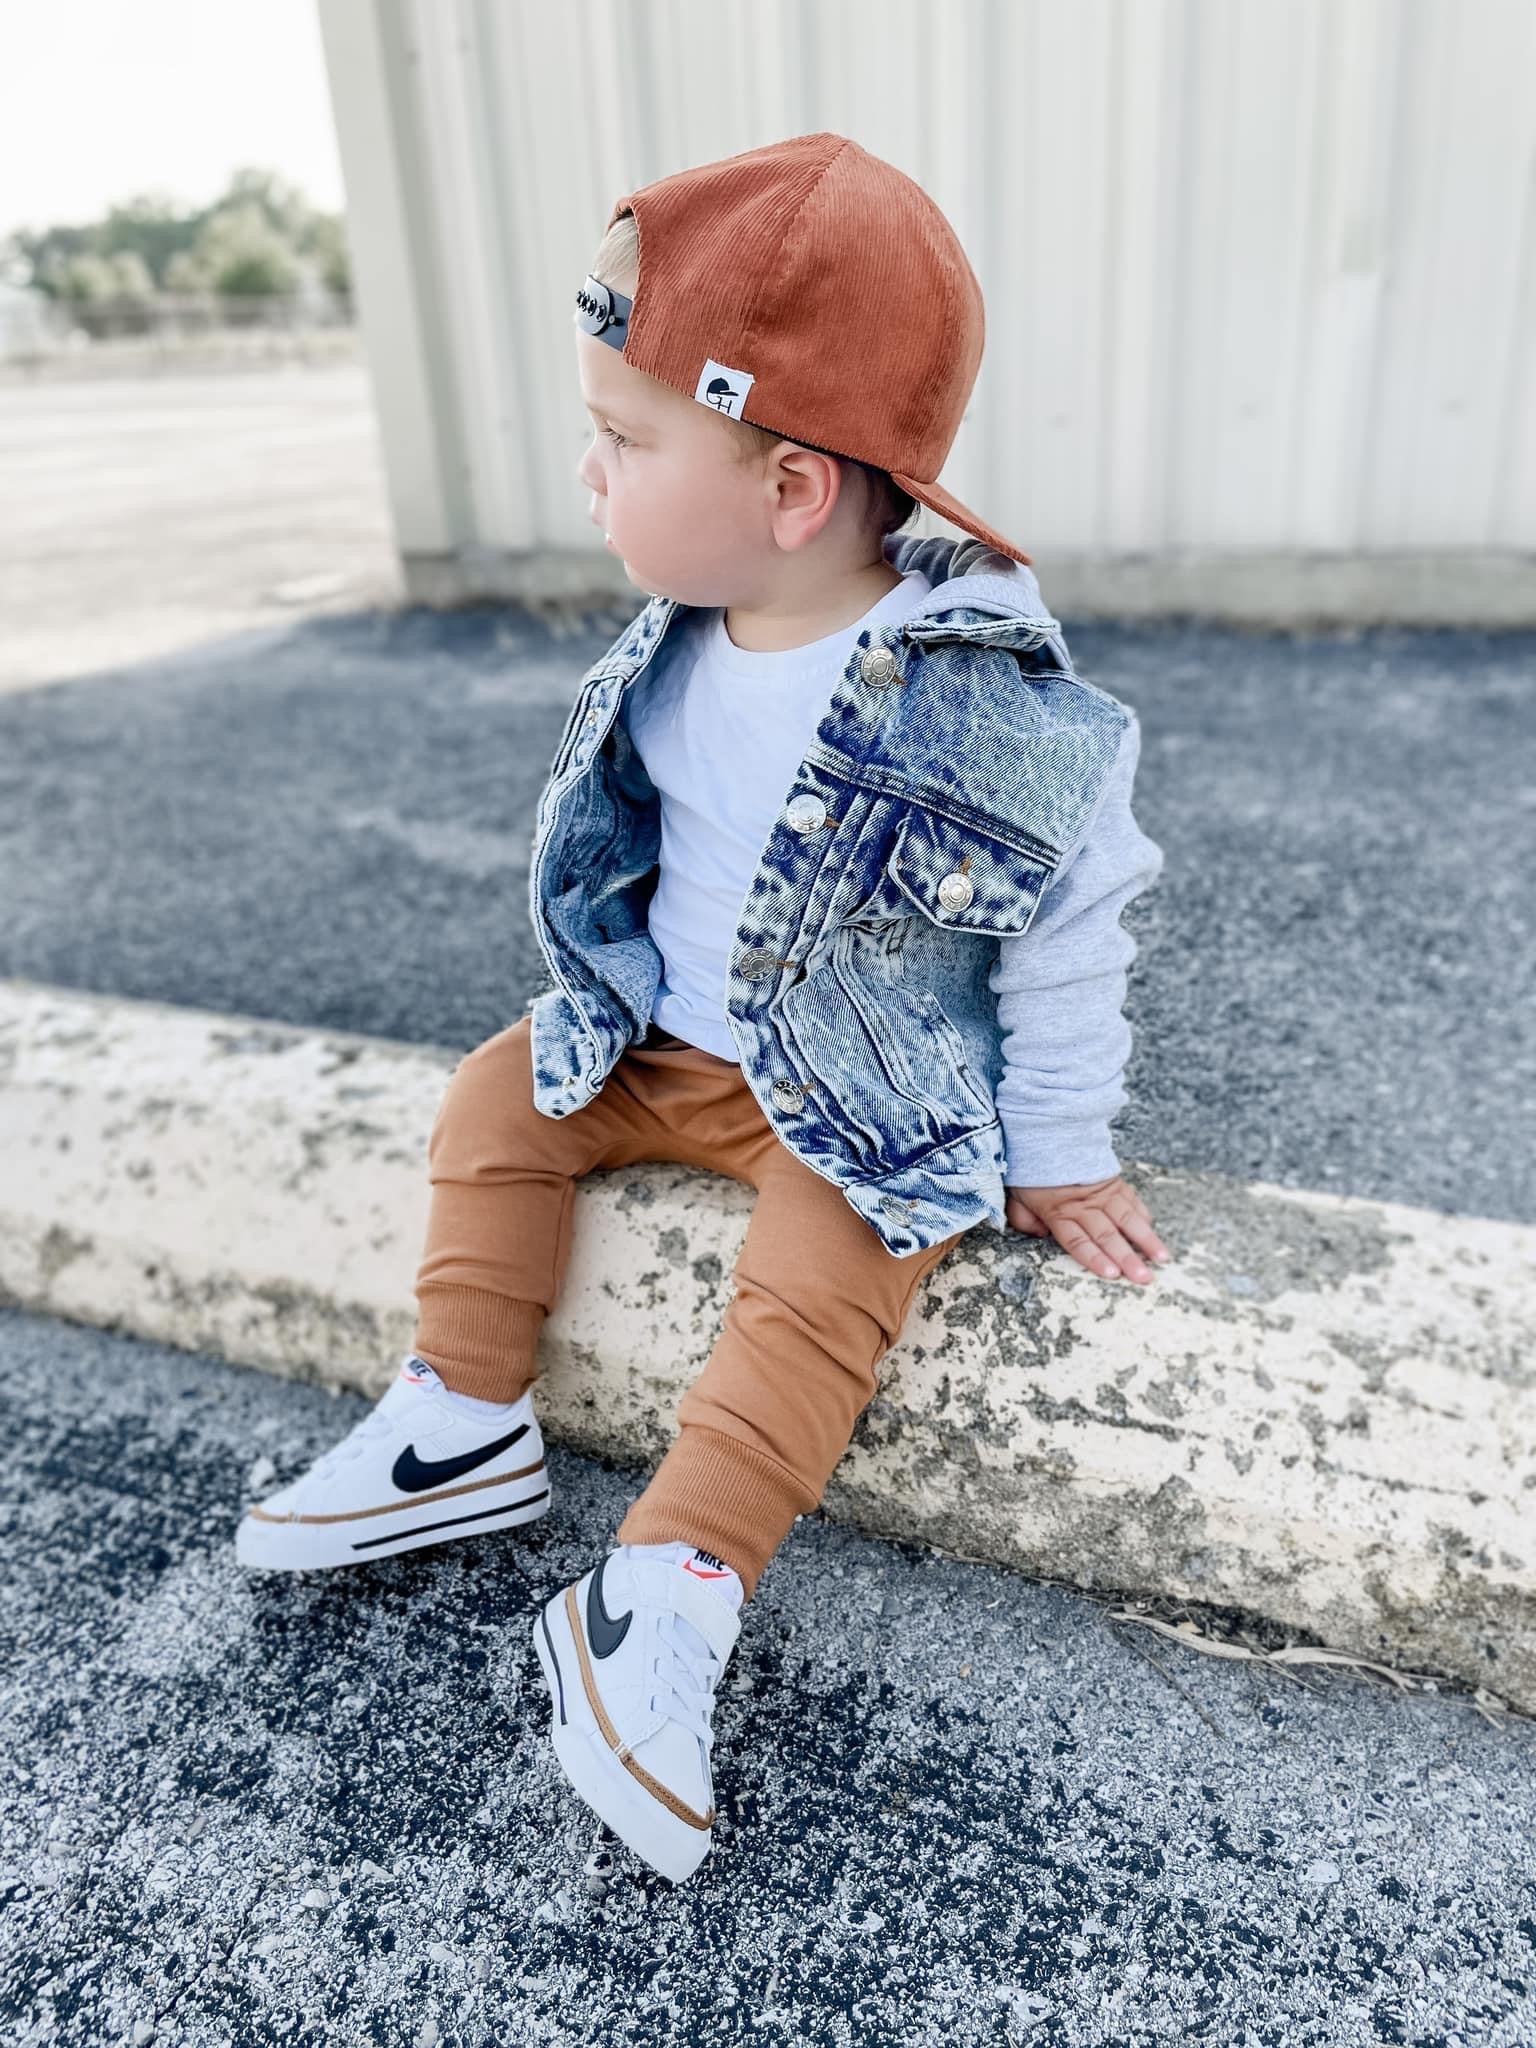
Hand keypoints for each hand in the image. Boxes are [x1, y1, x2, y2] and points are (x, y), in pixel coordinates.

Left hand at [1004, 1174, 1170, 1285]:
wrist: (1050, 1135)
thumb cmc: (1033, 1171)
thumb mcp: (1016, 1196)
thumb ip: (1024, 1219)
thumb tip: (1039, 1235)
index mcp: (1058, 1212)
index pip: (1078, 1241)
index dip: (1095, 1258)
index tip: (1112, 1273)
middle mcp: (1083, 1205)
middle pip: (1107, 1235)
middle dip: (1128, 1258)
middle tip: (1144, 1277)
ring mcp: (1101, 1193)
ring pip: (1127, 1219)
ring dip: (1146, 1239)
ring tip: (1162, 1258)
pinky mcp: (1113, 1182)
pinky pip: (1131, 1200)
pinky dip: (1142, 1216)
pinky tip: (1153, 1230)